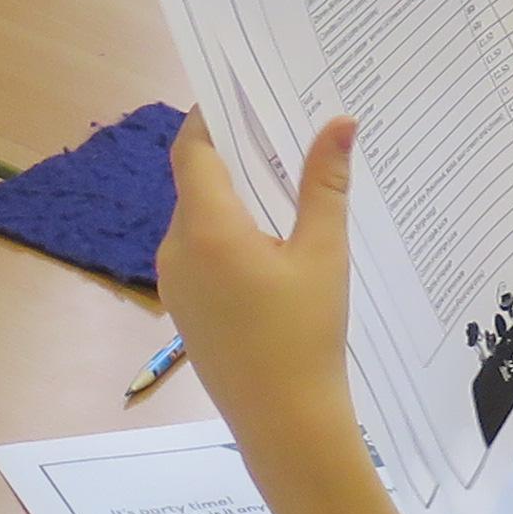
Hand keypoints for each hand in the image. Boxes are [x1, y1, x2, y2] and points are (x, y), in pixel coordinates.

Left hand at [156, 110, 360, 453]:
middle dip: (235, 154)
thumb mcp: (323, 253)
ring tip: (284, 181)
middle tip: (281, 128)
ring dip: (234, 197)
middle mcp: (176, 249)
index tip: (243, 90)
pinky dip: (228, 233)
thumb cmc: (306, 336)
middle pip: (196, 181)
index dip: (212, 115)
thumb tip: (338, 122)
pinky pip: (199, 251)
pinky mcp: (183, 307)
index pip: (193, 149)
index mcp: (205, 228)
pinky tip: (271, 240)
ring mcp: (173, 281)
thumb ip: (325, 183)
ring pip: (198, 218)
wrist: (283, 423)